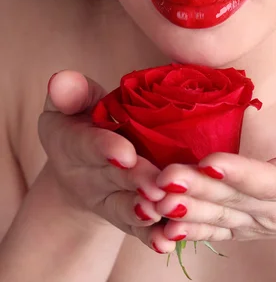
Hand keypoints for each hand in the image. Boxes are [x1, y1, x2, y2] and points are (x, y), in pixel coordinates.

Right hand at [38, 70, 178, 252]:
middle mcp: (91, 175)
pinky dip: (152, 236)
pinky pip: (139, 229)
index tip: (126, 154)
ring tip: (163, 211)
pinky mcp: (128, 215)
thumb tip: (62, 80)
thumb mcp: (71, 102)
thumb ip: (70, 92)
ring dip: (144, 212)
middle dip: (136, 182)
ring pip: (128, 207)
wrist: (81, 162)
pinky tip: (168, 241)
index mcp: (74, 143)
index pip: (90, 145)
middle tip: (156, 185)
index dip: (107, 149)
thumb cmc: (82, 118)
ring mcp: (110, 198)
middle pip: (116, 179)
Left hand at [151, 106, 275, 251]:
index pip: (268, 180)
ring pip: (218, 216)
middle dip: (198, 187)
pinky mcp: (242, 226)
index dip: (238, 172)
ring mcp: (256, 221)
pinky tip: (164, 226)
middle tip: (164, 177)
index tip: (209, 161)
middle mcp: (275, 208)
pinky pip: (215, 231)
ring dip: (186, 208)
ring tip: (156, 198)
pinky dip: (190, 231)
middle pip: (233, 199)